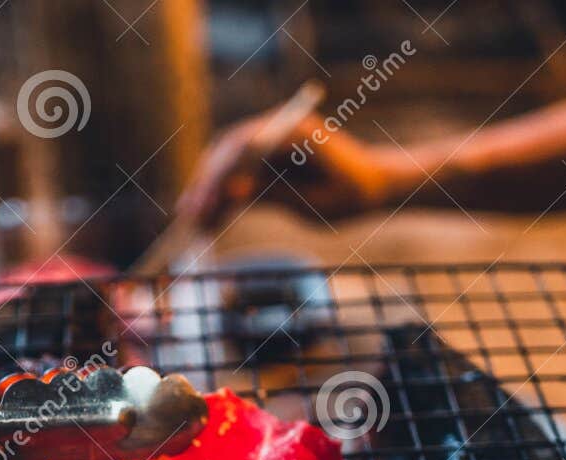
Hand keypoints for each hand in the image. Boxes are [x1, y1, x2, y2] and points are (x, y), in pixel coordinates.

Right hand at [177, 111, 405, 228]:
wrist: (376, 186)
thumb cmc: (354, 193)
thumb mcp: (315, 201)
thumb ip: (274, 194)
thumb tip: (231, 193)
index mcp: (292, 130)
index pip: (242, 146)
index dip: (218, 174)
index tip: (204, 201)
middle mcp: (276, 130)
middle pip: (228, 151)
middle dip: (206, 184)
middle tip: (189, 215)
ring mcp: (270, 145)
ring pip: (227, 165)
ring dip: (209, 193)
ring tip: (194, 224)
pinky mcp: (268, 163)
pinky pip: (239, 179)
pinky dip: (225, 199)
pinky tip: (210, 221)